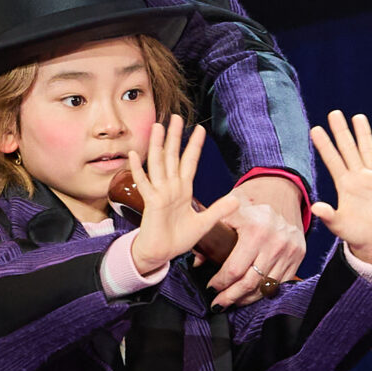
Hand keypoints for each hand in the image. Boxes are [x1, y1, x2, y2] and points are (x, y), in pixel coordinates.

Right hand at [128, 119, 239, 280]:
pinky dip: (138, 169)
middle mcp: (170, 187)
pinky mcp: (150, 202)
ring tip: (158, 127)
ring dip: (157, 145)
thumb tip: (236, 199)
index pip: (189, 162)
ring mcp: (159, 193)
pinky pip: (144, 183)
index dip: (194, 146)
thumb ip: (218, 210)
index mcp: (183, 190)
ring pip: (158, 163)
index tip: (200, 130)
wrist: (161, 253)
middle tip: (176, 117)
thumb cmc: (178, 239)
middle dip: (174, 137)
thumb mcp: (204, 223)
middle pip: (172, 156)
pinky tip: (135, 155)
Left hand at [206, 174, 307, 307]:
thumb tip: (197, 261)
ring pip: (266, 287)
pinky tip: (251, 293)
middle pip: (250, 283)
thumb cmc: (250, 201)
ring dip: (247, 298)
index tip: (210, 288)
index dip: (220, 283)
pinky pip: (280, 282)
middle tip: (218, 304)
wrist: (281, 190)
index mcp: (255, 230)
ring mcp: (289, 250)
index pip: (234, 269)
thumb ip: (210, 235)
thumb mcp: (228, 212)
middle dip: (230, 297)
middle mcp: (275, 242)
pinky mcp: (299, 255)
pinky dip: (264, 291)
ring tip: (233, 301)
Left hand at [310, 111, 371, 266]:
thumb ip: (328, 215)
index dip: (325, 145)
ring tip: (358, 117)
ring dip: (364, 135)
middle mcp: (358, 178)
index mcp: (345, 185)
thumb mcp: (339, 226)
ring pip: (369, 151)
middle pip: (349, 150)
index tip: (315, 129)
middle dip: (342, 132)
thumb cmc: (354, 235)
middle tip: (334, 113)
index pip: (333, 160)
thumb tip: (315, 207)